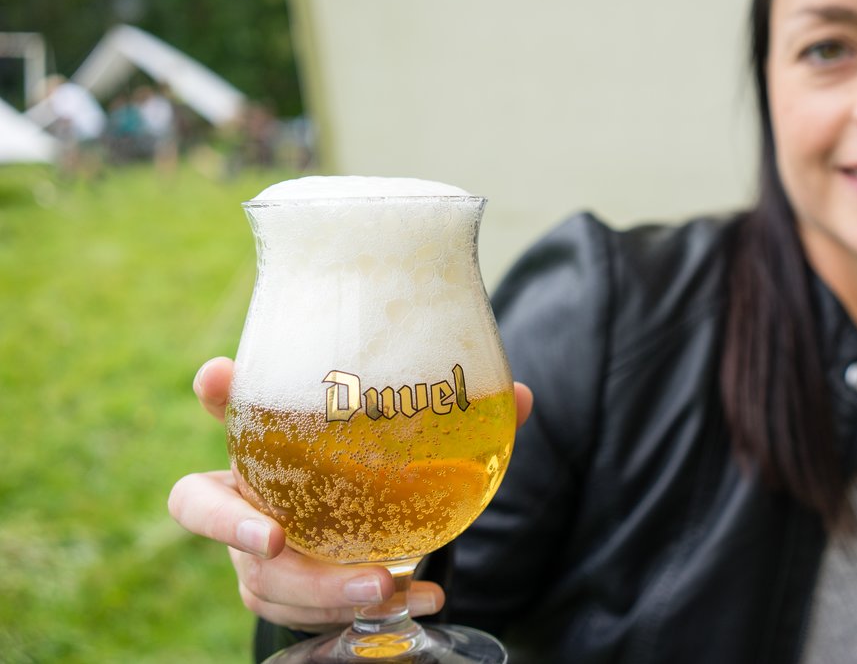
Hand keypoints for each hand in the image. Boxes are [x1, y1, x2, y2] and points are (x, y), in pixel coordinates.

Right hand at [168, 357, 533, 632]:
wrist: (373, 536)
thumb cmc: (377, 473)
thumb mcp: (409, 444)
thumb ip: (458, 420)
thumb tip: (520, 396)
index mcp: (268, 440)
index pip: (225, 403)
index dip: (215, 392)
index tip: (218, 377)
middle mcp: (245, 491)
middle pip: (203, 508)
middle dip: (233, 526)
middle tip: (277, 539)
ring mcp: (254, 550)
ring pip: (258, 578)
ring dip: (316, 588)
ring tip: (380, 586)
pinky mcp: (281, 595)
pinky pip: (302, 613)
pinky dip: (354, 613)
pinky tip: (413, 599)